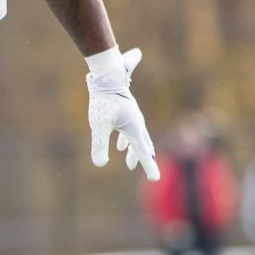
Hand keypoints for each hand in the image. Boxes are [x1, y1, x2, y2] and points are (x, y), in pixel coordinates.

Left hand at [86, 47, 159, 180]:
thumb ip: (100, 144)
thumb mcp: (99, 125)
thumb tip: (100, 164)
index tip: (155, 178)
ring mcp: (132, 117)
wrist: (108, 76)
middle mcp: (137, 123)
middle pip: (143, 145)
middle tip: (149, 174)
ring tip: (130, 162)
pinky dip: (127, 140)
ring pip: (137, 138)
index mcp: (134, 128)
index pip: (143, 152)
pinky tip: (120, 146)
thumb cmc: (104, 100)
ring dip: (134, 151)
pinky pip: (129, 131)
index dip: (149, 167)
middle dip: (143, 160)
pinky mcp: (126, 112)